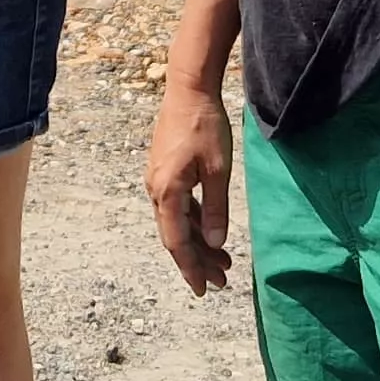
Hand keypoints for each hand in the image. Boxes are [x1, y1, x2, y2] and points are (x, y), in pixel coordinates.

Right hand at [146, 81, 235, 293]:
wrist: (188, 90)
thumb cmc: (206, 126)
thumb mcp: (218, 170)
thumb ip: (216, 208)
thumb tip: (215, 244)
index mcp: (167, 192)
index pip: (177, 242)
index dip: (190, 268)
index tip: (203, 290)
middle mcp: (156, 190)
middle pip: (175, 236)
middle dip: (198, 261)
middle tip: (221, 281)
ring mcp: (158, 181)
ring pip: (177, 223)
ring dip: (198, 243)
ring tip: (222, 262)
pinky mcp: (165, 172)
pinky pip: (177, 207)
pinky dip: (194, 223)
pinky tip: (210, 232)